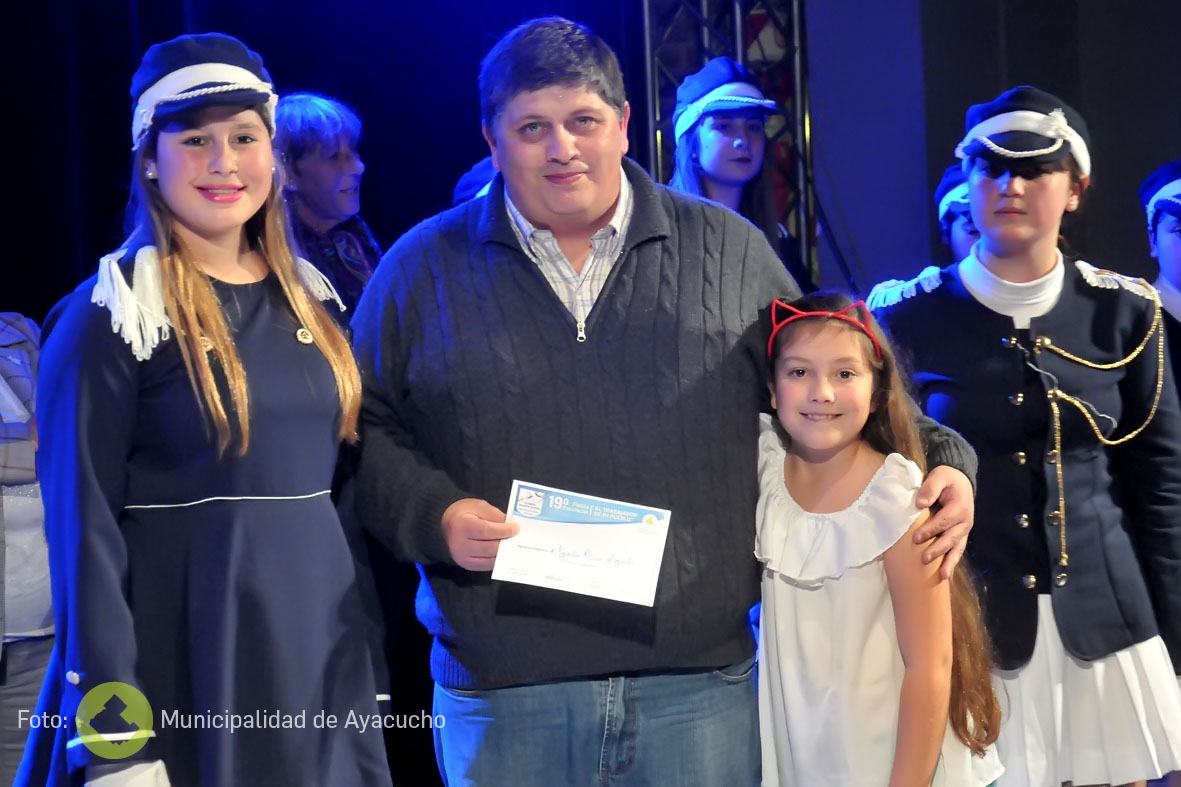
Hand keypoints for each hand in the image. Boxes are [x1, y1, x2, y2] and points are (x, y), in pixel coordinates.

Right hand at [441, 498, 517, 571]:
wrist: (445, 523)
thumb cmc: (463, 513)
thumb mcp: (478, 506)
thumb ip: (495, 516)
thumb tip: (511, 526)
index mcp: (461, 525)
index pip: (486, 531)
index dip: (503, 531)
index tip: (516, 529)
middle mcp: (459, 544)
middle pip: (489, 547)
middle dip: (506, 543)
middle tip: (518, 538)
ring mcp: (461, 557)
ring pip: (489, 559)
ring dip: (504, 553)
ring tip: (513, 546)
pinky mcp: (465, 565)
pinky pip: (486, 565)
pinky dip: (497, 559)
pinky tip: (504, 553)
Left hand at [913, 465, 973, 579]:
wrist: (960, 481)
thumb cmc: (947, 479)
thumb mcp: (939, 476)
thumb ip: (931, 487)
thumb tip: (921, 503)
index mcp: (960, 506)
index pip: (944, 520)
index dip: (931, 530)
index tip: (916, 538)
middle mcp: (965, 521)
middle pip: (950, 538)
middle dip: (937, 549)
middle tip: (924, 558)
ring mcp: (963, 530)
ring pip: (956, 548)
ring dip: (949, 562)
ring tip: (941, 575)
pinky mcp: (960, 535)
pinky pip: (957, 550)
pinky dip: (952, 563)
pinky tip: (945, 575)